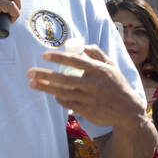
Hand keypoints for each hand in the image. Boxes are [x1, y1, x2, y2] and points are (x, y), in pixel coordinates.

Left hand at [28, 45, 147, 130]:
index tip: (44, 55)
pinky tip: (52, 94)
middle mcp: (94, 85)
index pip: (76, 61)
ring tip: (32, 83)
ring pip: (62, 93)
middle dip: (45, 75)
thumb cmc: (117, 85)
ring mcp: (89, 99)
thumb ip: (98, 54)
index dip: (59, 58)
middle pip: (64, 79)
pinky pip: (68, 103)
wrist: (128, 111)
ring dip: (46, 88)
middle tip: (29, 72)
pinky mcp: (87, 111)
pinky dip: (58, 98)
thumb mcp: (112, 66)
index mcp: (100, 70)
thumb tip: (82, 46)